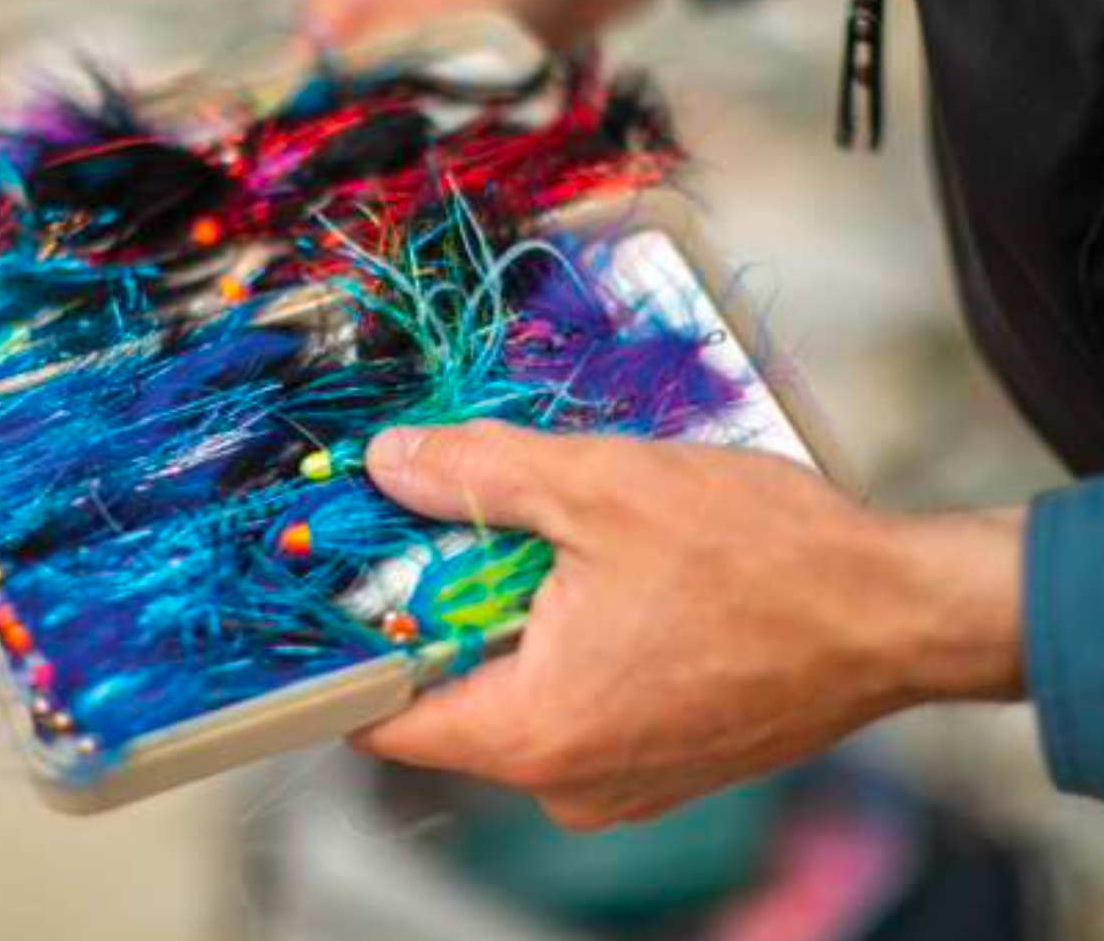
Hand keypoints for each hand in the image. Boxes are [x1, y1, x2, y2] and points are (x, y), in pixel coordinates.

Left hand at [355, 420, 1025, 828]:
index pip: (381, 716)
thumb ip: (476, 475)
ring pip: (512, 696)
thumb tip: (389, 463)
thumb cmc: (768, 559)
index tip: (347, 573)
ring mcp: (618, 782)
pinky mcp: (658, 764)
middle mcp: (568, 782)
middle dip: (440, 608)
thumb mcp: (598, 487)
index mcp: (535, 732)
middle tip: (462, 524)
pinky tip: (603, 578)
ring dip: (507, 618)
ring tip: (552, 542)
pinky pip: (573, 704)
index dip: (350, 639)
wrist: (900, 614)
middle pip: (446, 697)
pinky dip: (562, 643)